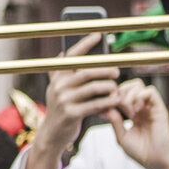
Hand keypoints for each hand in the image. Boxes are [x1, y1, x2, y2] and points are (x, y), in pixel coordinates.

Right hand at [25, 36, 114, 168]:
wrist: (52, 134)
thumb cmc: (61, 108)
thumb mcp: (58, 89)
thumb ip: (63, 74)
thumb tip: (65, 52)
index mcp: (57, 77)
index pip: (71, 55)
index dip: (85, 44)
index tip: (98, 34)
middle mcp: (58, 86)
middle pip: (87, 71)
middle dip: (105, 69)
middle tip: (117, 70)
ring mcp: (64, 100)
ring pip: (94, 87)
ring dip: (109, 86)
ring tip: (117, 87)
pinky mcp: (72, 113)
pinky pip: (96, 104)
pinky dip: (108, 101)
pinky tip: (116, 100)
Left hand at [106, 79, 168, 168]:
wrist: (156, 162)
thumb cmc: (141, 152)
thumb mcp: (122, 137)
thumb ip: (114, 121)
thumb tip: (104, 107)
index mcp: (134, 114)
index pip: (121, 96)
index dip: (110, 97)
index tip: (102, 104)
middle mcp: (143, 108)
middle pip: (130, 86)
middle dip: (118, 90)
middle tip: (113, 101)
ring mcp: (151, 108)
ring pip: (139, 85)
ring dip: (128, 91)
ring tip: (124, 104)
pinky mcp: (160, 109)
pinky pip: (151, 91)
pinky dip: (140, 94)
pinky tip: (134, 107)